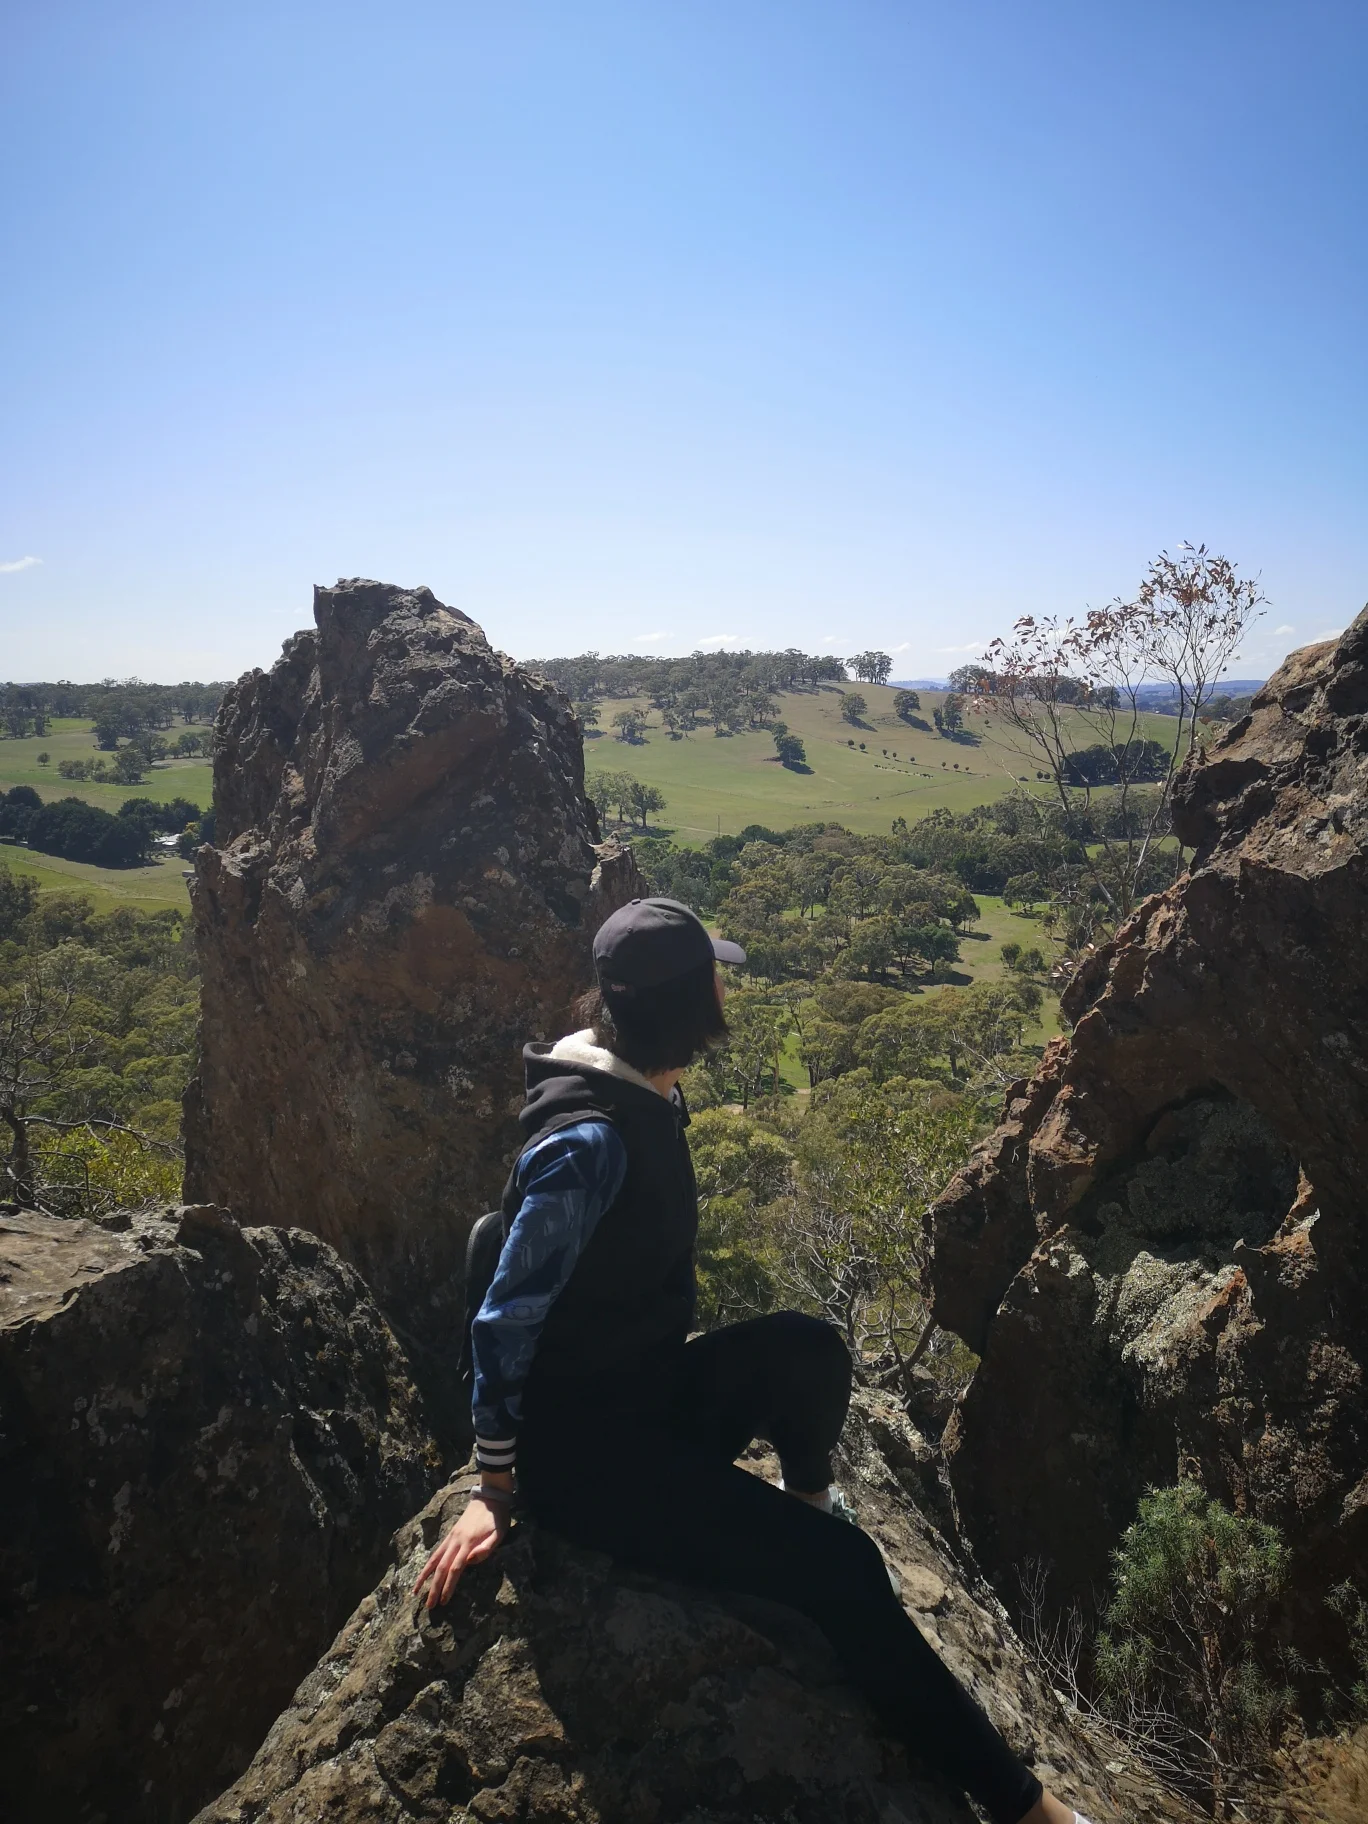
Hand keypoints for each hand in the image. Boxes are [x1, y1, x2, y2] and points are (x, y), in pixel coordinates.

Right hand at [415, 1494, 510, 1608]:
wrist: (489, 1497)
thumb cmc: (497, 1518)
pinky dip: (428, 1564)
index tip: (444, 1601)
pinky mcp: (450, 1535)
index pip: (455, 1569)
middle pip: (441, 1568)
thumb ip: (486, 1548)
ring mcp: (451, 1538)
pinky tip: (424, 1573)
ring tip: (415, 1592)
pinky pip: (436, 1552)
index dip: (448, 1586)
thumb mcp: (499, 1533)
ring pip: (434, 1559)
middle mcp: (455, 1541)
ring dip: (424, 1577)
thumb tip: (469, 1561)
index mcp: (468, 1543)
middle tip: (429, 1606)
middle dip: (434, 1588)